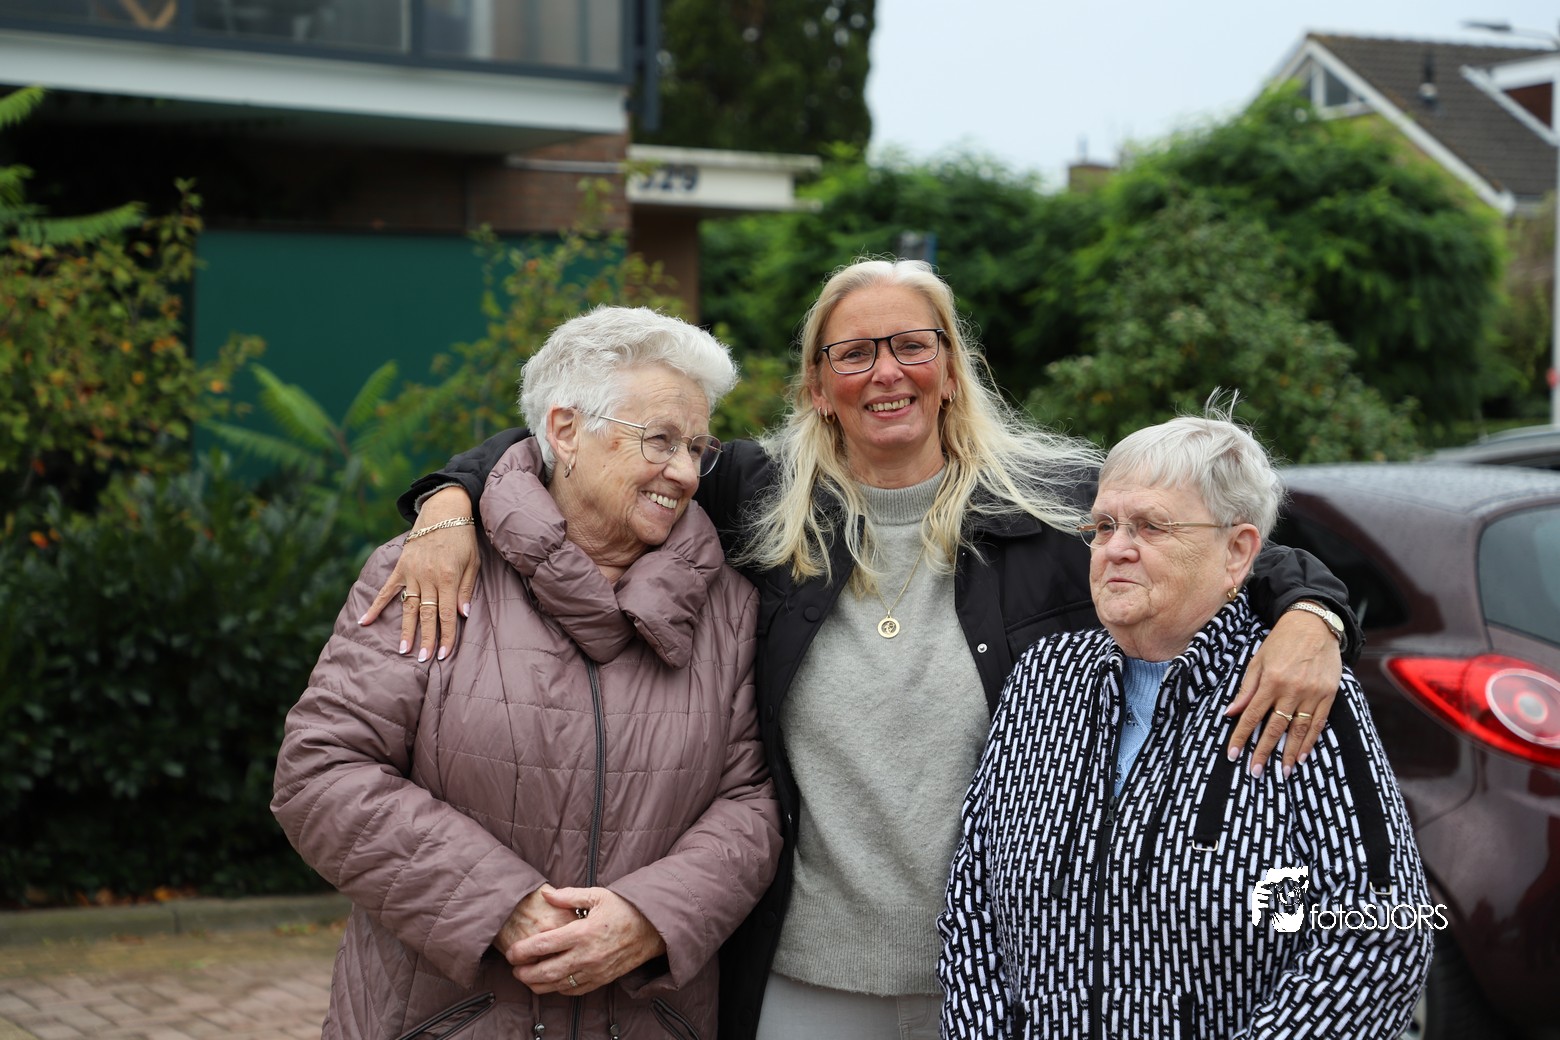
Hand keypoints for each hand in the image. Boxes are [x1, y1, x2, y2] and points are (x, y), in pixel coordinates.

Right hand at [358, 486, 478, 661]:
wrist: (443, 510)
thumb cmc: (463, 537)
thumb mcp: (473, 562)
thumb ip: (468, 589)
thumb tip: (463, 615)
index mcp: (449, 578)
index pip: (447, 614)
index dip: (446, 636)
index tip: (443, 655)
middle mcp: (428, 578)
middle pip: (427, 615)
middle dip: (426, 639)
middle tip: (423, 660)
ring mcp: (412, 573)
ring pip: (408, 607)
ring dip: (406, 629)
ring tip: (404, 650)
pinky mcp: (401, 567)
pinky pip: (387, 590)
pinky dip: (376, 606)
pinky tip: (364, 621)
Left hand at [500, 888, 666, 995]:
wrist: (653, 929)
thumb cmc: (625, 909)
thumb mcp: (598, 895)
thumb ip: (569, 896)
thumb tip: (546, 894)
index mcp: (582, 932)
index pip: (543, 945)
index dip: (522, 951)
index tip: (511, 953)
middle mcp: (586, 955)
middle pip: (545, 971)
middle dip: (525, 973)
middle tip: (514, 970)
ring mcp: (594, 971)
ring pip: (558, 985)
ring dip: (538, 985)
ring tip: (528, 979)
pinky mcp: (602, 980)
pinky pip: (574, 991)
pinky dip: (558, 989)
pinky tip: (551, 983)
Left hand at [1224, 608, 1341, 777]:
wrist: (1315, 624)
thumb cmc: (1281, 641)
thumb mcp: (1258, 660)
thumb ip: (1246, 688)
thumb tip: (1231, 712)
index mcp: (1271, 681)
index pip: (1252, 715)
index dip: (1241, 736)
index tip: (1233, 754)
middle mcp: (1292, 690)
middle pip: (1275, 728)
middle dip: (1263, 752)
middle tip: (1255, 772)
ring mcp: (1312, 694)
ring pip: (1298, 730)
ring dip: (1289, 753)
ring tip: (1281, 772)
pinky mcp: (1329, 695)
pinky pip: (1318, 723)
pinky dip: (1310, 741)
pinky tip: (1302, 756)